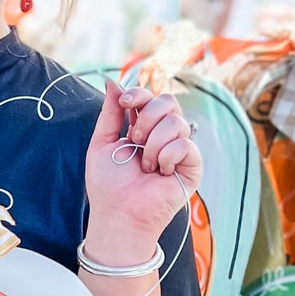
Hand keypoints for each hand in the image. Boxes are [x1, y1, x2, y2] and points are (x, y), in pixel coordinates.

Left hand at [83, 79, 202, 257]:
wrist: (118, 214)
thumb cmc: (108, 185)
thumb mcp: (101, 143)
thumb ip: (110, 113)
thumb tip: (112, 82)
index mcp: (143, 128)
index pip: (150, 98)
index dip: (139, 94)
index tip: (125, 103)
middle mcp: (164, 136)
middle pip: (168, 102)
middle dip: (146, 118)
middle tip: (134, 141)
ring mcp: (180, 150)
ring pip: (176, 122)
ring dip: (153, 144)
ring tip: (145, 166)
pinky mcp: (192, 166)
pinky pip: (185, 144)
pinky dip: (167, 156)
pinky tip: (159, 173)